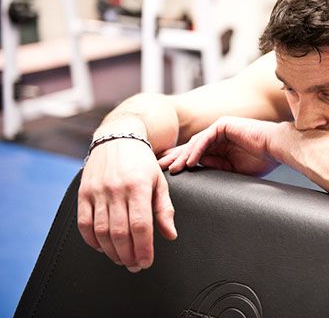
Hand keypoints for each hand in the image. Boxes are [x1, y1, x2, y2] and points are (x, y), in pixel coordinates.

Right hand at [77, 139, 176, 272]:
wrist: (119, 137)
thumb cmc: (143, 162)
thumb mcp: (159, 181)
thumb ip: (164, 209)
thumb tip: (170, 235)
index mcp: (138, 186)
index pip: (141, 225)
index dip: (144, 248)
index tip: (147, 262)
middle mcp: (116, 189)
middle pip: (120, 232)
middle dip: (128, 255)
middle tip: (135, 265)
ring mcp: (97, 191)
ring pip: (101, 231)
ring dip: (111, 251)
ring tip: (122, 259)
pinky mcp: (83, 193)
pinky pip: (84, 223)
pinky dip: (92, 241)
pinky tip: (103, 248)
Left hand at [158, 116, 281, 176]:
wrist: (277, 148)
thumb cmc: (261, 160)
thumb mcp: (233, 169)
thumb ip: (215, 166)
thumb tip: (196, 169)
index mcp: (220, 146)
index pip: (196, 154)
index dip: (182, 163)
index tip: (169, 174)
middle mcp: (218, 136)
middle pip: (191, 147)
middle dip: (175, 158)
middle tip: (160, 169)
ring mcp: (220, 128)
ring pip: (195, 143)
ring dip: (183, 156)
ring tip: (173, 169)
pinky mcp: (223, 124)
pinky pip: (205, 139)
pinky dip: (196, 151)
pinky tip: (190, 163)